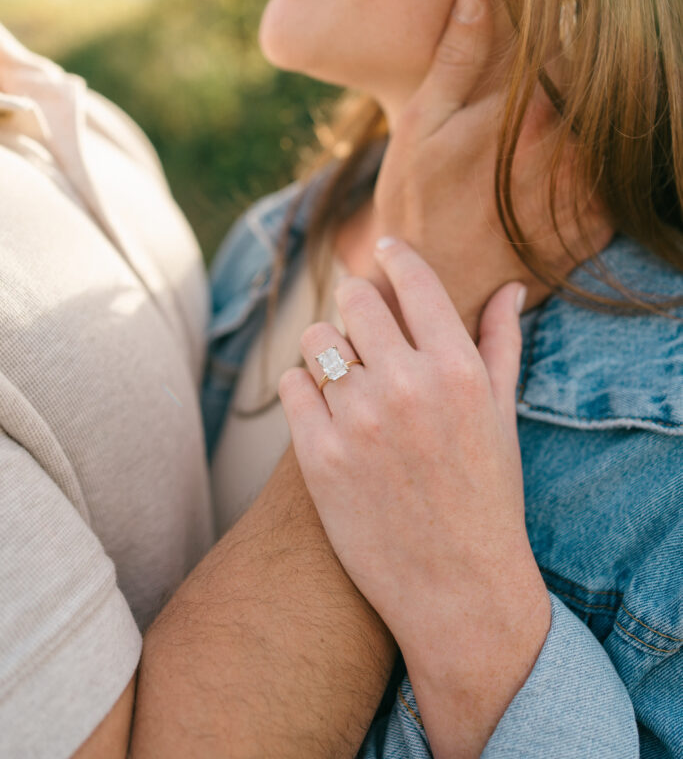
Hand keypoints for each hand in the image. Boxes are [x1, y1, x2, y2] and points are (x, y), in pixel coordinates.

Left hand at [280, 239, 550, 755]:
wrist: (457, 586)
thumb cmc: (486, 496)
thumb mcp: (501, 415)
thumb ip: (501, 343)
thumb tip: (510, 288)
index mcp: (457, 368)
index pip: (413, 280)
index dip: (394, 255)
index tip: (383, 249)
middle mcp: (407, 385)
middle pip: (354, 300)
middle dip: (357, 304)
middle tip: (362, 323)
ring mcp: (359, 420)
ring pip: (317, 339)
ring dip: (327, 347)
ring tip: (343, 372)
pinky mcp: (318, 456)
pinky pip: (292, 386)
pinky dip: (304, 389)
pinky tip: (326, 409)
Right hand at [374, 0, 611, 336]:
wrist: (439, 293)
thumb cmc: (418, 207)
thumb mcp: (420, 126)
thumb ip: (455, 58)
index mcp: (526, 110)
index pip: (572, 43)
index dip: (572, 18)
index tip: (567, 4)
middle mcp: (569, 146)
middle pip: (600, 85)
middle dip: (585, 70)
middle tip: (559, 68)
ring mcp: (589, 189)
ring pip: (610, 130)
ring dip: (593, 118)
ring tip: (544, 132)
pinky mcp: (599, 224)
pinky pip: (614, 179)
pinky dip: (598, 167)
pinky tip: (558, 174)